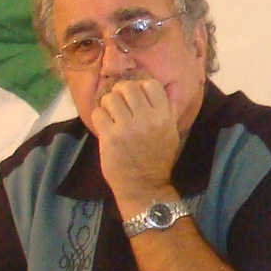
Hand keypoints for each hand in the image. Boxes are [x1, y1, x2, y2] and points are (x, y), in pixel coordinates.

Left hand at [91, 77, 181, 207]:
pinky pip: (98, 113)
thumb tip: (170, 87)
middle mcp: (147, 119)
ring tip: (111, 115)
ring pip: (110, 98)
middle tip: (119, 103)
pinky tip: (105, 126)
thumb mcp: (172, 133)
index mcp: (164, 117)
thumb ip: (170, 110)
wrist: (144, 186)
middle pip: (128, 87)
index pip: (151, 84)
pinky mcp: (110, 137)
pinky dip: (99, 118)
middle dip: (120, 92)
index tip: (136, 97)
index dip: (140, 86)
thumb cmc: (158, 159)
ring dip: (108, 105)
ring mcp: (127, 128)